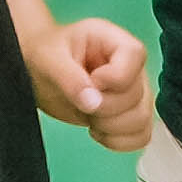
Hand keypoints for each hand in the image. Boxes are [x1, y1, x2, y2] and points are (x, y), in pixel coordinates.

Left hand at [32, 13, 156, 152]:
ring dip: (110, 126)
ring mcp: (135, 92)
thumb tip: (93, 103)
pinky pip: (141, 137)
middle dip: (103, 107)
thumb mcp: (48, 59)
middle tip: (79, 100)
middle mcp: (130, 65)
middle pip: (137, 95)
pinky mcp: (132, 115)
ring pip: (142, 119)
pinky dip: (117, 141)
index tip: (90, 81)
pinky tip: (97, 130)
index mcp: (112, 40)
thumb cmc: (45, 56)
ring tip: (87, 114)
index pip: (135, 55)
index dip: (114, 77)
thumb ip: (69, 78)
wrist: (39, 75)